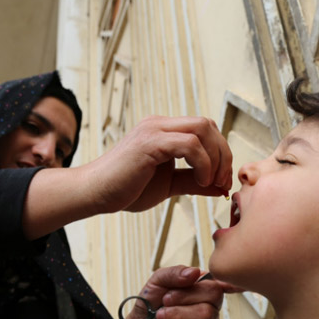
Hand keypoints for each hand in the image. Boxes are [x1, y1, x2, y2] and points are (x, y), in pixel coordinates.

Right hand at [85, 116, 232, 212]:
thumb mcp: (169, 185)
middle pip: (208, 124)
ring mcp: (154, 130)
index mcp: (164, 131)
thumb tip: (222, 187)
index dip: (221, 153)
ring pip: (202, 129)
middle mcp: (160, 124)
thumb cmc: (126, 189)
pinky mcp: (149, 142)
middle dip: (223, 154)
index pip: (205, 129)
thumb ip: (195, 183)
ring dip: (215, 158)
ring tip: (210, 182)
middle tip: (222, 181)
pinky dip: (202, 163)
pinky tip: (199, 181)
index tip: (223, 180)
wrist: (94, 194)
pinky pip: (189, 143)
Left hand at [100, 265, 232, 318]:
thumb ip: (176, 272)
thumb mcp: (158, 280)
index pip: (215, 284)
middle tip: (165, 303)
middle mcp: (211, 306)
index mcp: (204, 289)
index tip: (175, 289)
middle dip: (182, 298)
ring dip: (176, 315)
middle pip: (213, 297)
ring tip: (163, 318)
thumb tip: (195, 272)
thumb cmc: (151, 303)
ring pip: (206, 316)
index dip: (196, 286)